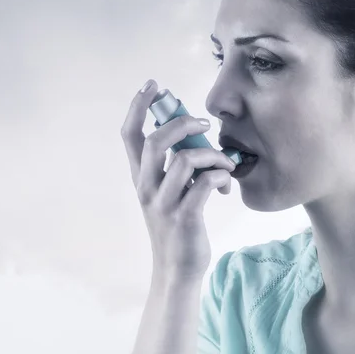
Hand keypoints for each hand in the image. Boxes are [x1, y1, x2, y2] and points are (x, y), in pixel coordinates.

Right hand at [121, 80, 235, 279]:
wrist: (176, 269)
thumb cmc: (177, 225)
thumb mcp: (167, 193)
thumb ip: (172, 166)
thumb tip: (192, 137)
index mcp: (141, 178)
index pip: (130, 135)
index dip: (137, 106)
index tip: (152, 85)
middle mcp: (147, 188)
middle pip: (155, 142)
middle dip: (181, 123)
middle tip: (203, 123)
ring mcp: (164, 204)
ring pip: (185, 160)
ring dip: (212, 155)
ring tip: (225, 163)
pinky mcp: (185, 217)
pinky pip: (204, 184)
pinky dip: (220, 177)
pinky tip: (225, 184)